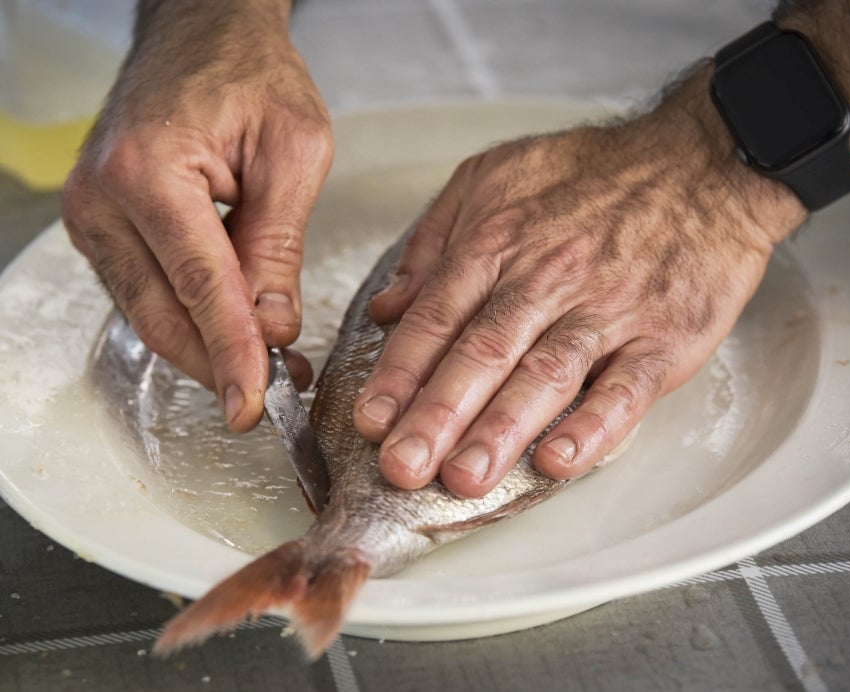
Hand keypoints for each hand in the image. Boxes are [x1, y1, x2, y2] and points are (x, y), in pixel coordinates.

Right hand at [63, 1, 331, 430]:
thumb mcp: (294, 151)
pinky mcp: (105, 226)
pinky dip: (189, 321)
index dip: (232, 353)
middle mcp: (104, 198)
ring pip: (148, 314)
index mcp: (150, 170)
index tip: (255, 404)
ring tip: (264, 370)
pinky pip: (145, 292)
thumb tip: (273, 327)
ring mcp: (95, 215)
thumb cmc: (250, 74)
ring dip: (205, 351)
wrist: (201, 34)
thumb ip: (279, 245)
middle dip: (218, 366)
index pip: (199, 285)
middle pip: (161, 314)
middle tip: (270, 400)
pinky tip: (231, 334)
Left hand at [353, 67, 807, 497]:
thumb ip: (433, 241)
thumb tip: (388, 306)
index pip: (436, 317)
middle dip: (437, 416)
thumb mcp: (493, 177)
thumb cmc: (592, 175)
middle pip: (482, 354)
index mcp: (498, 244)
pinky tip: (560, 461)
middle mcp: (546, 280)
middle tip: (402, 467)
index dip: (399, 373)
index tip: (370, 421)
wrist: (701, 163)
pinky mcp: (662, 336)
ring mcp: (606, 311)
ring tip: (464, 478)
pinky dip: (594, 426)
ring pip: (546, 375)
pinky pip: (625, 387)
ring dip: (502, 430)